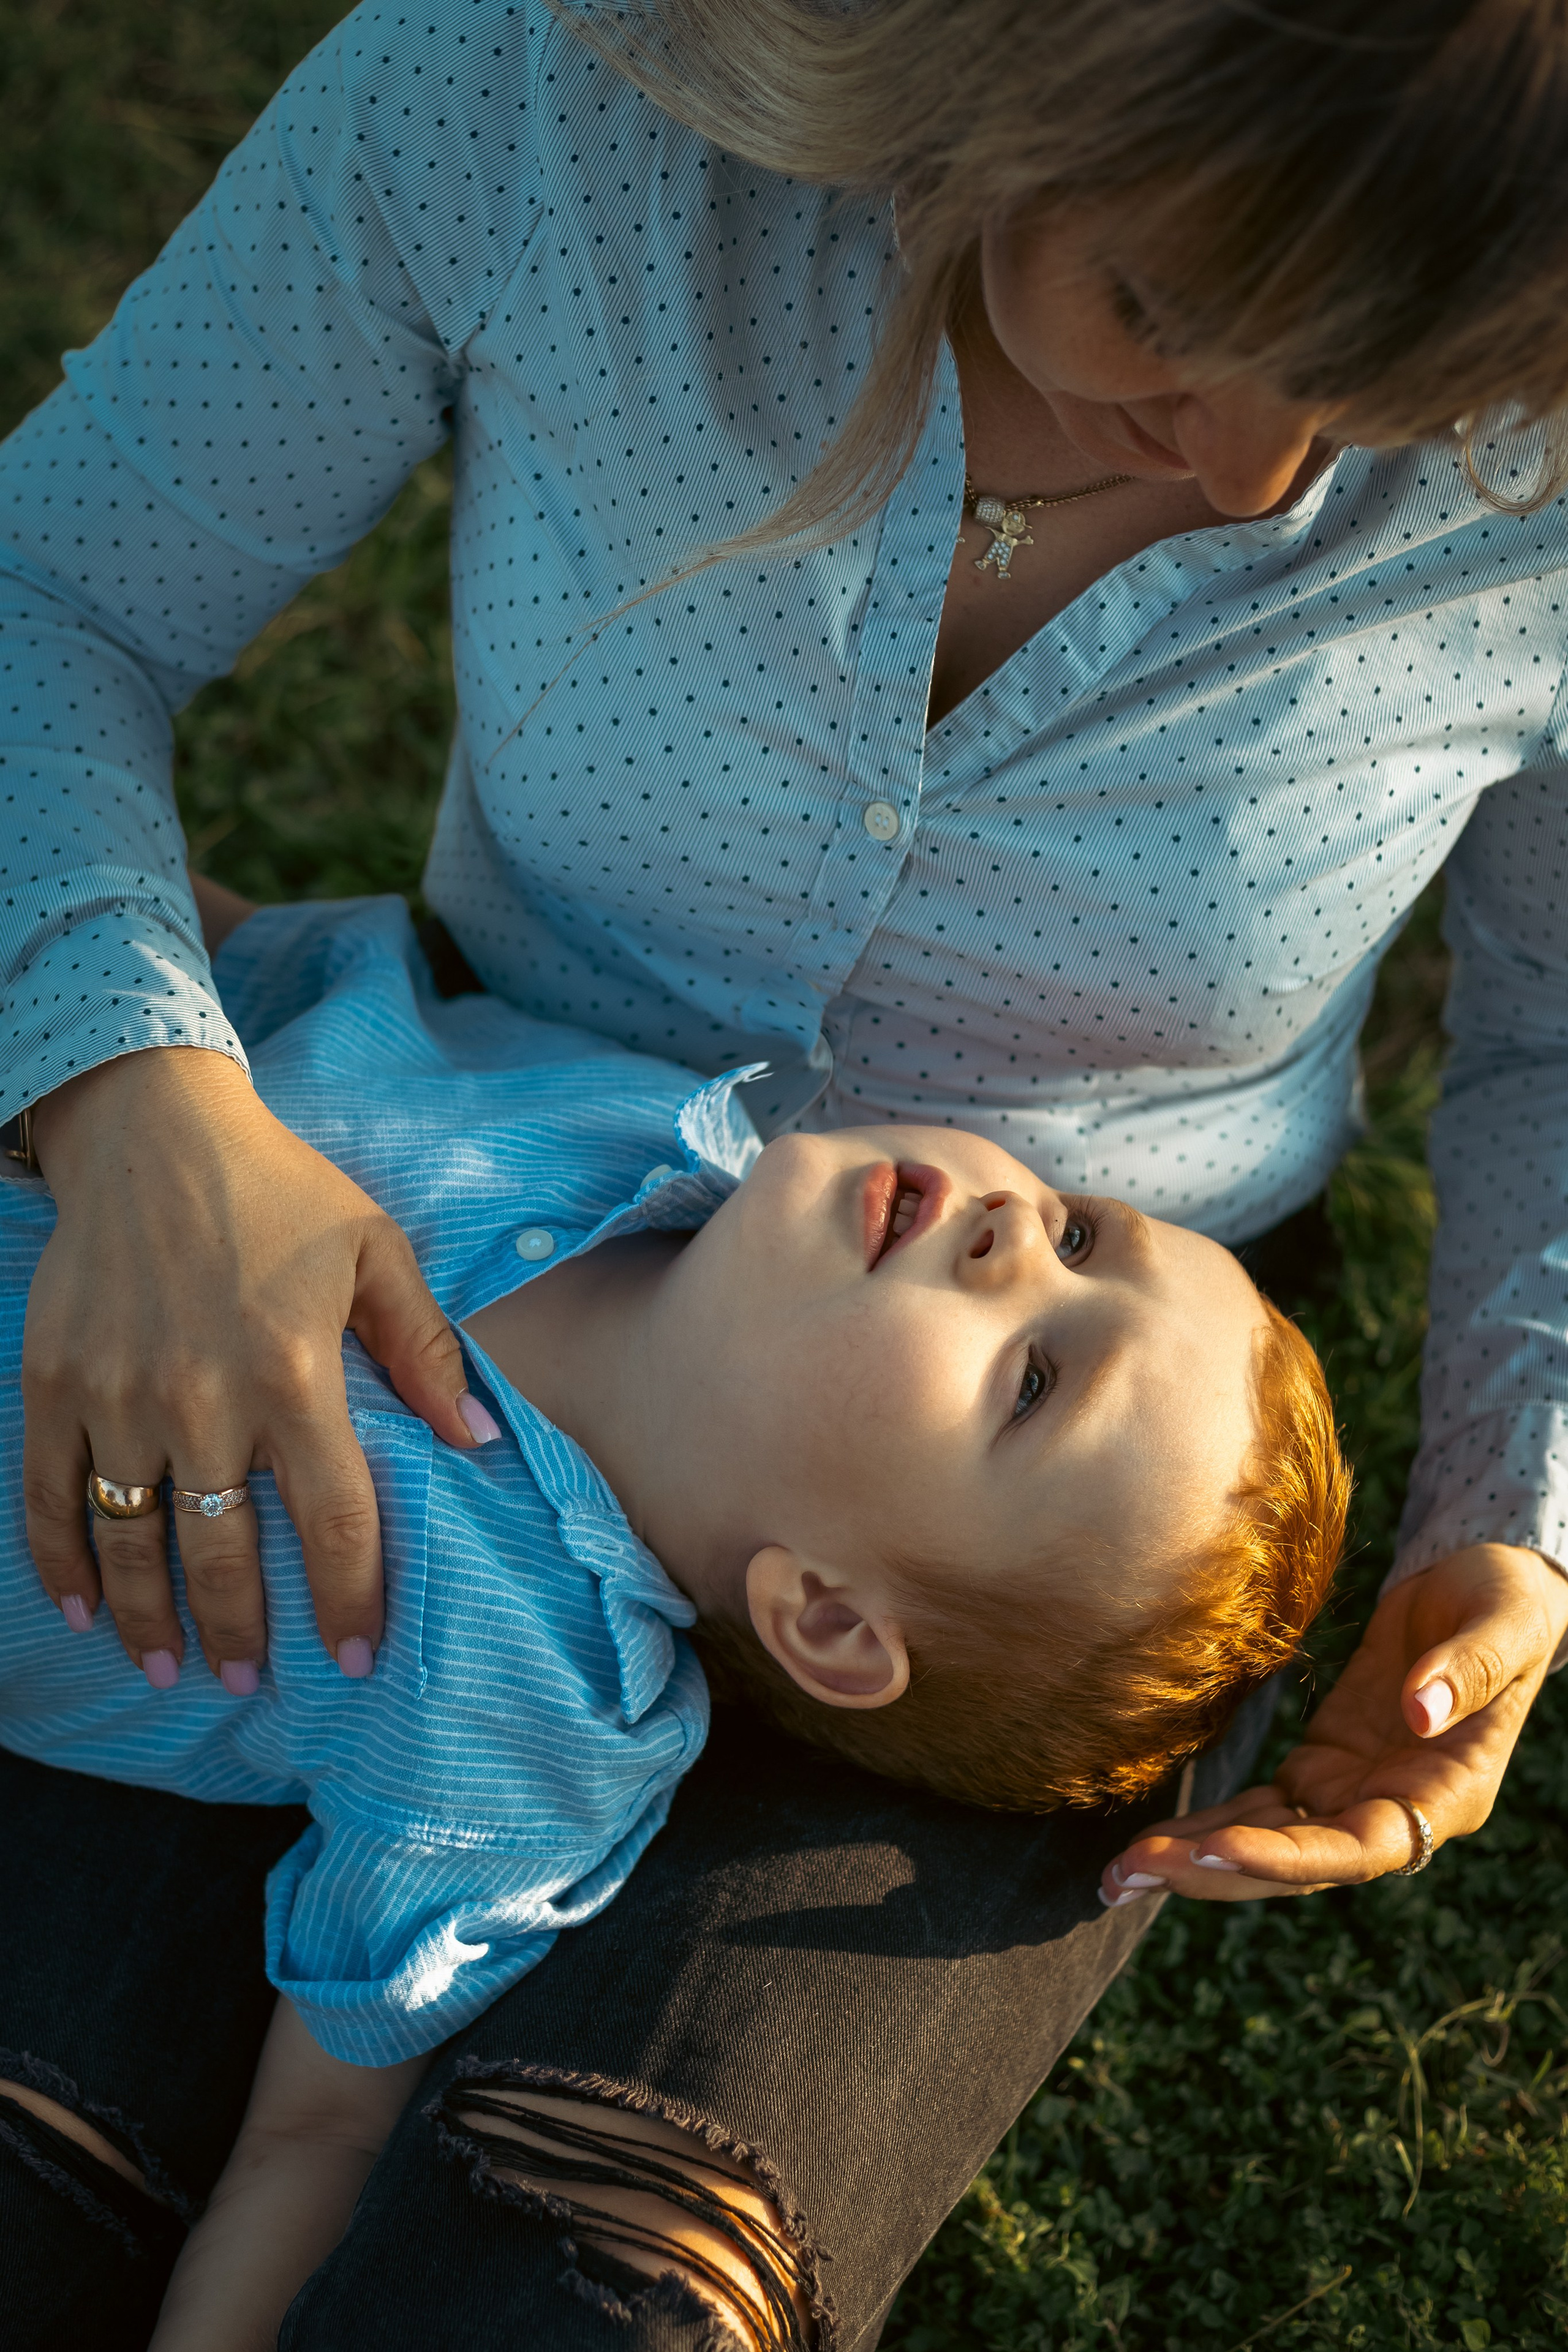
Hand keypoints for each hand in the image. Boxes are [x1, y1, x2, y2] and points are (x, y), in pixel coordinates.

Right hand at [24, 1046, 485, 1683]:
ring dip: (148, 1618)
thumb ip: (424, 1348)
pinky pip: (51, 1494)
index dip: (347, 1599)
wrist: (151, 1128)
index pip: (332, 1519)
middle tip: (248, 1680)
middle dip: (240, 1631)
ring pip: (132, 1541)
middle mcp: (202, 1398)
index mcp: (294, 1372)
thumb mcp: (374, 1248)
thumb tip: (476, 1441)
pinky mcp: (54, 1382)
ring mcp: (118, 1396)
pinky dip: (60, 1561)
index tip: (354, 1657)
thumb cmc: (278, 1189)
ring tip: (169, 1668)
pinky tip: (80, 1609)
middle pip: (223, 1552)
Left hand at [1100, 1543, 1567, 1904]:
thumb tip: (1420, 1713)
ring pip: (1267, 1845)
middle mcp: (1394, 1811)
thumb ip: (1466, 1669)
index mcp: (1446, 1795)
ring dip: (1195, 1861)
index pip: (1359, 1849)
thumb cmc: (1507, 1600)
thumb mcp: (1502, 1621)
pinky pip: (1259, 1808)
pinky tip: (1151, 1841)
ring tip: (1116, 1876)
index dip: (1287, 1858)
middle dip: (1213, 1873)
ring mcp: (1352, 1793)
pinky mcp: (1321, 1766)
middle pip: (1297, 1864)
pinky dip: (1208, 1825)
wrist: (1488, 1589)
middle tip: (1127, 1876)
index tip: (1216, 1850)